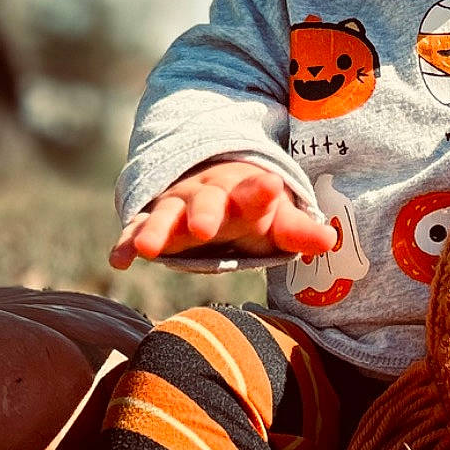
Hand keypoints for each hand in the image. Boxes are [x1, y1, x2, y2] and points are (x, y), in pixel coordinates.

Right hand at [109, 161, 337, 268]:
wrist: (208, 188)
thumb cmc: (247, 211)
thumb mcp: (274, 219)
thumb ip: (297, 230)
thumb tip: (331, 241)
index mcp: (242, 192)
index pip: (255, 191)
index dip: (262, 192)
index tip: (272, 187)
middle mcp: (205, 196)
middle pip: (205, 202)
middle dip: (204, 213)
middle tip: (204, 228)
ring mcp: (175, 208)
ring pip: (164, 216)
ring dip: (156, 231)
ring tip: (150, 250)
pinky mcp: (150, 224)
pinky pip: (134, 232)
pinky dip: (126, 244)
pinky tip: (119, 261)